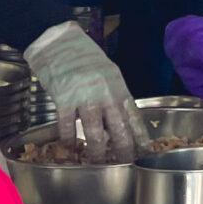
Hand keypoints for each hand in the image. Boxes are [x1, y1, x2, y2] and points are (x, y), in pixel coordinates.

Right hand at [25, 20, 147, 160]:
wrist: (57, 40)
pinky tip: (69, 147)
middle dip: (123, 148)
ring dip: (96, 150)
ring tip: (97, 162)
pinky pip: (68, 125)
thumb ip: (113, 94)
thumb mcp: (107, 72)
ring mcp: (84, 97)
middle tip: (125, 163)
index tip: (145, 149)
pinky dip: (69, 138)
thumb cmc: (83, 56)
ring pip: (95, 131)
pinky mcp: (63, 99)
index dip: (140, 134)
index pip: (133, 115)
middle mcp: (105, 93)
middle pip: (118, 127)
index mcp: (118, 86)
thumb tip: (119, 117)